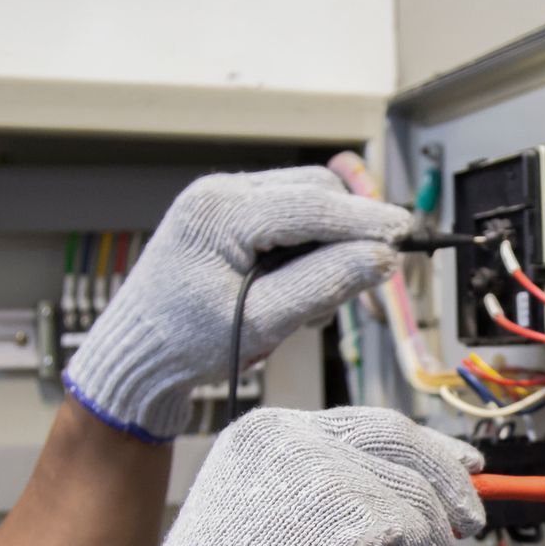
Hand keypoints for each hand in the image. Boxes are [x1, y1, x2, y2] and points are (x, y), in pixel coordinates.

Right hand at [62, 407, 485, 545]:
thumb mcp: (266, 520)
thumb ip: (330, 497)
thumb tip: (415, 499)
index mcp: (269, 434)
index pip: (367, 425)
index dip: (423, 447)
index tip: (459, 465)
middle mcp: (298, 438)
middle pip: (402, 445)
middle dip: (447, 485)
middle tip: (470, 520)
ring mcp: (328, 471)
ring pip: (418, 504)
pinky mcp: (358, 512)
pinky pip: (418, 544)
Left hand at [65, 167, 411, 440]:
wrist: (138, 354)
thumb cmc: (185, 343)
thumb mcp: (262, 321)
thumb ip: (323, 285)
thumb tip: (382, 258)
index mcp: (218, 211)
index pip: (311, 204)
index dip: (365, 219)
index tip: (406, 235)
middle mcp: (220, 193)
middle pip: (314, 191)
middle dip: (348, 230)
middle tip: (368, 277)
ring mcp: (223, 201)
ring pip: (306, 201)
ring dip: (328, 241)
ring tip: (312, 300)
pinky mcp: (230, 217)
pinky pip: (288, 216)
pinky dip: (307, 247)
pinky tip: (294, 287)